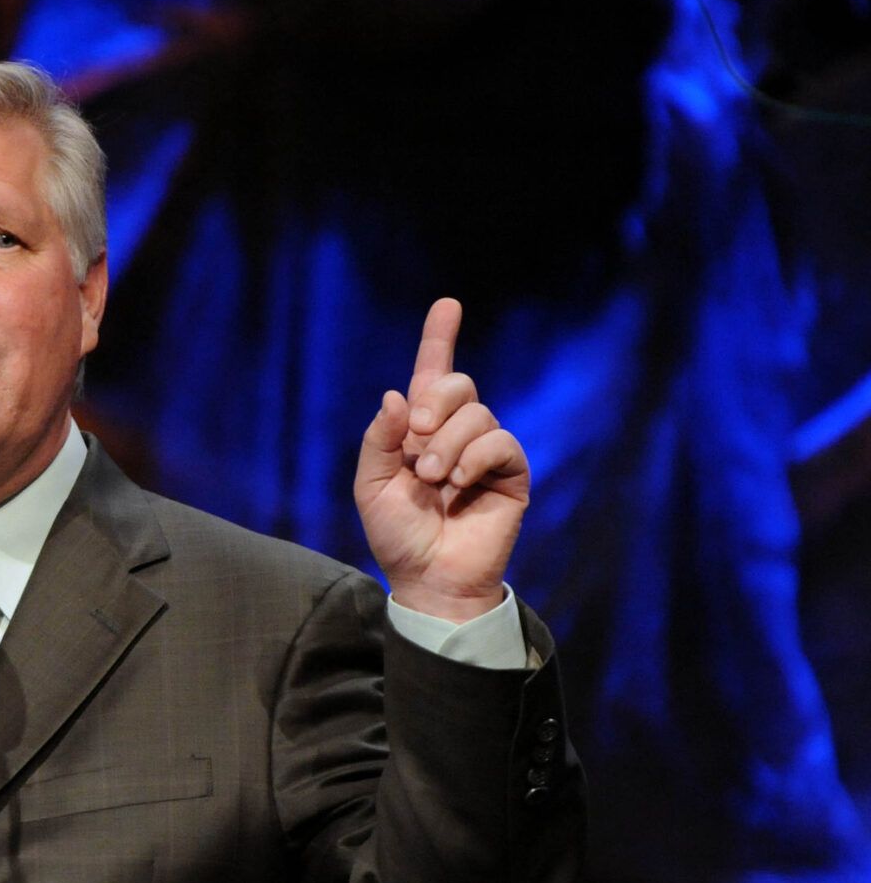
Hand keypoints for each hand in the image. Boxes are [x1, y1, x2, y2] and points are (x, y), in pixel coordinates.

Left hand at [354, 298, 528, 621]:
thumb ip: (379, 440)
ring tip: (433, 481)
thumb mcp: (371, 485)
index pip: (432, 374)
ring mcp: (485, 452)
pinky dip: (474, 458)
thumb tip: (396, 395)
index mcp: (419, 431)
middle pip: (458, 384)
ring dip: (448, 445)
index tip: (447, 305)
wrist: (427, 577)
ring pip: (478, 415)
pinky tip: (458, 484)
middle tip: (416, 436)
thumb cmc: (397, 534)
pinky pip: (500, 442)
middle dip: (436, 402)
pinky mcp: (511, 473)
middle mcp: (455, 434)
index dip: (439, 338)